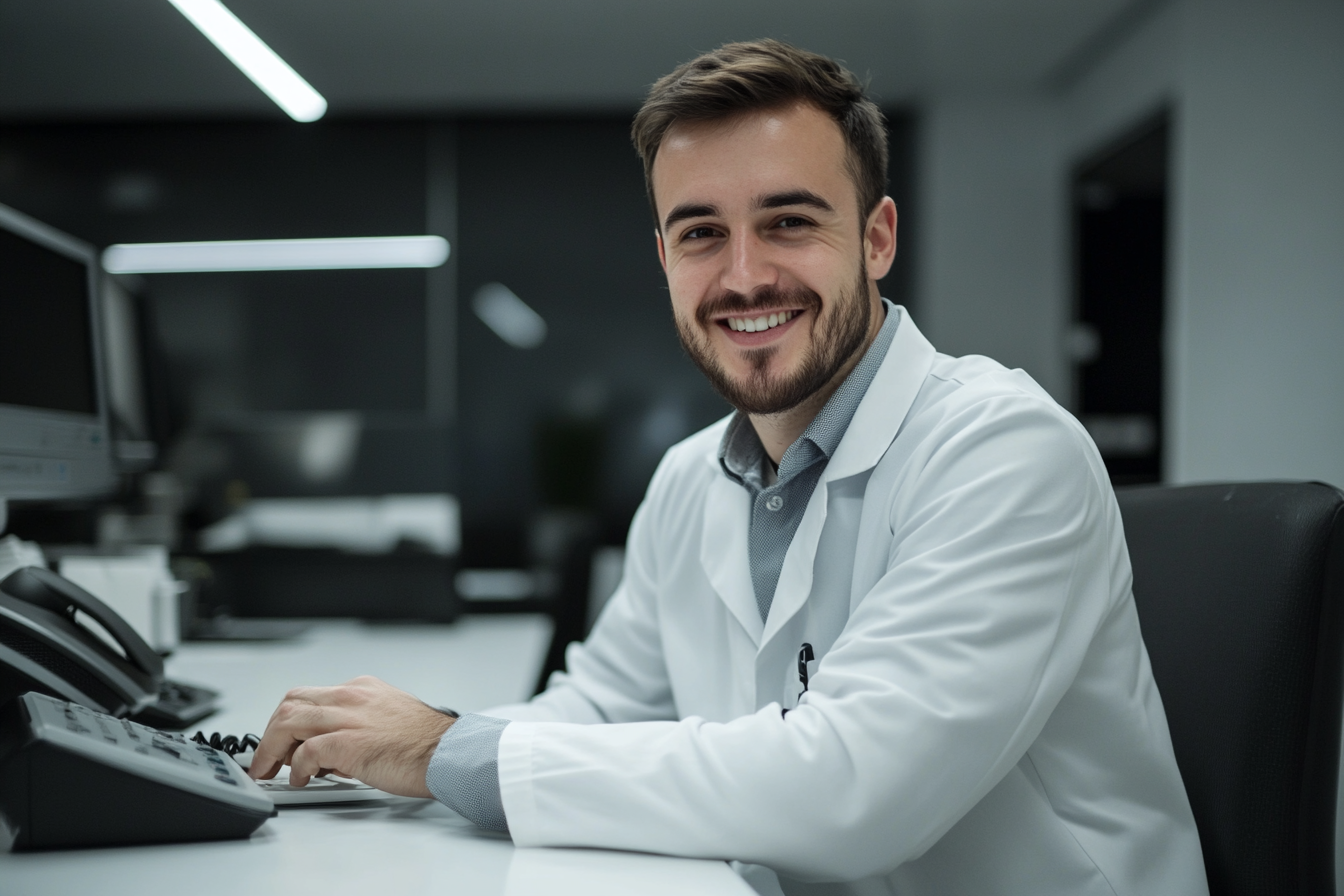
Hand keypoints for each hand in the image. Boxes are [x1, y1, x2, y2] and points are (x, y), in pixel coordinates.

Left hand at [248, 675, 454, 796]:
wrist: (450, 753)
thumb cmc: (427, 744)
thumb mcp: (388, 721)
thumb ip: (357, 728)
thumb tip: (329, 756)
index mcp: (362, 689)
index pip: (310, 696)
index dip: (287, 721)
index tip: (281, 743)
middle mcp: (352, 696)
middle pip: (291, 703)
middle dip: (271, 733)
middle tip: (266, 759)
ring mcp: (349, 717)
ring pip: (289, 720)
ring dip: (271, 749)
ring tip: (269, 771)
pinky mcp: (349, 742)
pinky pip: (306, 752)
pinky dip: (296, 767)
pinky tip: (301, 780)